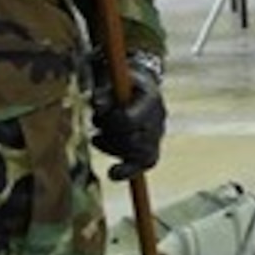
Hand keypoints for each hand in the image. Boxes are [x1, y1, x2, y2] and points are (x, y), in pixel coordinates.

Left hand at [90, 50, 165, 180]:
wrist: (138, 87)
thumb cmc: (122, 82)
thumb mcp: (112, 80)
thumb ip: (105, 92)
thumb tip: (97, 105)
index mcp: (152, 99)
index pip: (129, 120)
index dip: (111, 122)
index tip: (99, 116)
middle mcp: (158, 120)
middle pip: (131, 140)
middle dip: (109, 136)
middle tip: (96, 126)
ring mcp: (156, 137)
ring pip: (134, 154)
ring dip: (110, 148)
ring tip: (97, 138)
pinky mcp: (151, 150)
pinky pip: (142, 166)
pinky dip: (126, 171)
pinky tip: (112, 174)